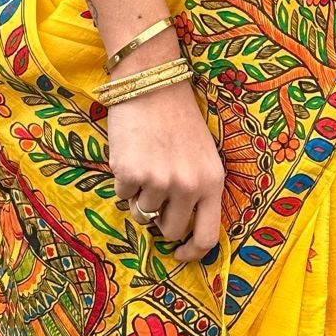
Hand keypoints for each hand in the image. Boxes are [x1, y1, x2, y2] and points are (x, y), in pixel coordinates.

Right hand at [108, 79, 224, 262]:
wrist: (152, 81)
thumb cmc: (178, 118)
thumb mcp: (204, 155)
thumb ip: (198, 190)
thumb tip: (179, 229)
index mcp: (213, 182)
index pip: (208, 238)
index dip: (192, 253)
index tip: (179, 254)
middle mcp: (188, 186)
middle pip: (170, 231)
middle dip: (160, 220)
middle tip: (155, 195)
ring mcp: (159, 181)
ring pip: (142, 215)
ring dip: (139, 198)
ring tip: (144, 164)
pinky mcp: (130, 173)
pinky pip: (122, 196)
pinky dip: (123, 181)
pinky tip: (130, 153)